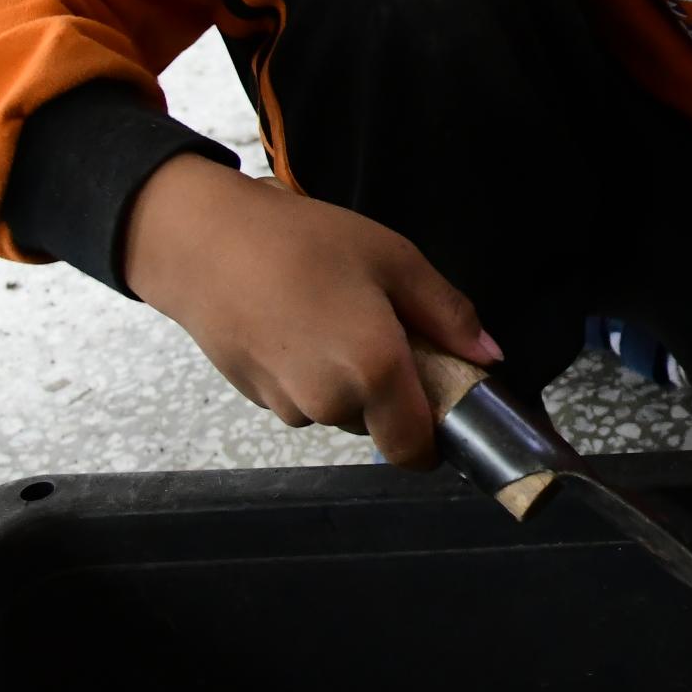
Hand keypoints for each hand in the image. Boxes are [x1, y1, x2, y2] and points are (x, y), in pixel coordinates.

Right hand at [120, 155, 497, 467]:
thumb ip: (448, 314)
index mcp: (375, 372)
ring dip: (348, 381)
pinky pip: (301, 398)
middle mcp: (331, 403)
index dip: (435, 435)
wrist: (202, 242)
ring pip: (339, 411)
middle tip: (382, 328)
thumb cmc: (303, 242)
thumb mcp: (394, 259)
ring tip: (332, 314)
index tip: (440, 400)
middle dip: (390, 392)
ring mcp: (288, 406)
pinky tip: (296, 323)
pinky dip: (309, 373)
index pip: (416, 449)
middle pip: (380, 425)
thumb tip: (489, 356)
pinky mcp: (256, 398)